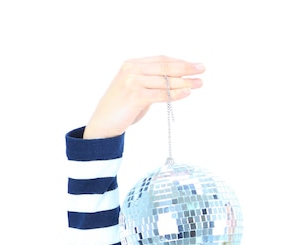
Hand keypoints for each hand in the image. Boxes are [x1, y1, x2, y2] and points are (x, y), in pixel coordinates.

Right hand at [83, 55, 204, 139]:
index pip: (161, 60)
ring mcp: (132, 82)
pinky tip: (187, 92)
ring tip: (199, 83)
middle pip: (165, 67)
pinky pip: (161, 94)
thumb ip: (152, 82)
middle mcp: (131, 69)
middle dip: (186, 68)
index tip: (195, 65)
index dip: (180, 62)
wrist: (104, 123)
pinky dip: (175, 93)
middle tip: (202, 68)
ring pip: (165, 81)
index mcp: (132, 64)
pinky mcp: (135, 96)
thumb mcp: (137, 89)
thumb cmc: (123, 108)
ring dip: (185, 82)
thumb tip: (177, 81)